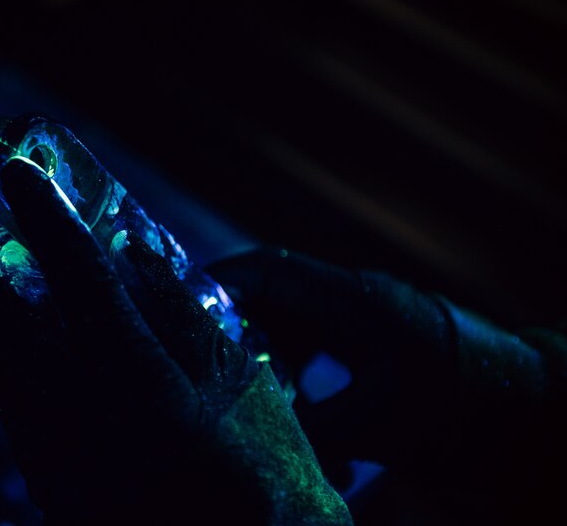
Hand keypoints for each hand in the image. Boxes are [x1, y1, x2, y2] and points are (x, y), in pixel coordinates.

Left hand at [0, 157, 351, 524]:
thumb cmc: (268, 479)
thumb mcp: (242, 383)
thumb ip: (183, 312)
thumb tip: (136, 248)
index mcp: (138, 392)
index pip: (80, 280)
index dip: (50, 217)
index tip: (21, 171)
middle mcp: (79, 427)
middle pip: (19, 319)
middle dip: (20, 264)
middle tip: (30, 228)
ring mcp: (54, 464)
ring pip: (10, 364)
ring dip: (21, 312)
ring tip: (43, 283)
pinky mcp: (48, 487)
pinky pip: (20, 408)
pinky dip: (29, 363)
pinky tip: (57, 353)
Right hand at [207, 250, 458, 471]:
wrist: (526, 408)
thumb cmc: (463, 402)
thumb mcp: (380, 421)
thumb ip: (310, 426)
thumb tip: (256, 440)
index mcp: (351, 300)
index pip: (269, 269)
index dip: (219, 282)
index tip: (182, 309)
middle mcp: (351, 302)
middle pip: (272, 301)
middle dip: (240, 339)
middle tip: (216, 377)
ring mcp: (362, 325)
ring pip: (292, 335)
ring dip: (276, 374)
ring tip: (272, 416)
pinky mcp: (372, 349)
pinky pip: (319, 358)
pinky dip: (306, 391)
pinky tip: (317, 433)